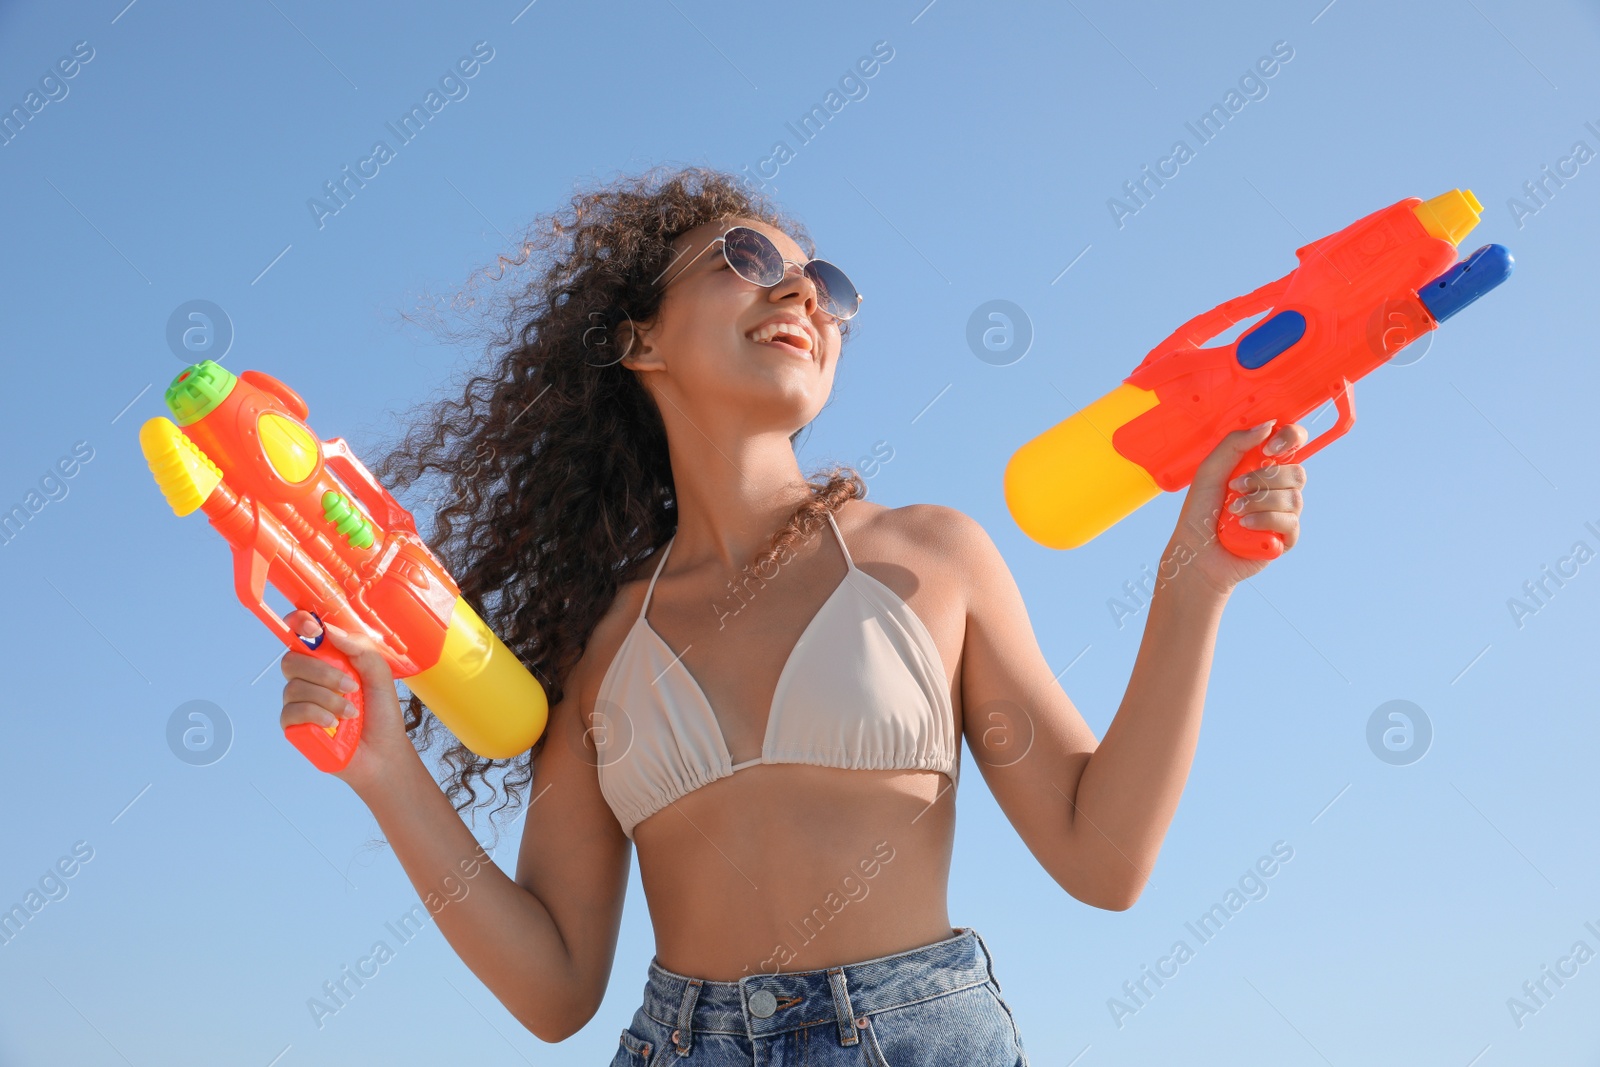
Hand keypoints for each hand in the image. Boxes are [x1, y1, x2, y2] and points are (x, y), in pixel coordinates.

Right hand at [278, 610, 420, 793]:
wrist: (384, 752)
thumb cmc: (381, 713)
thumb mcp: (380, 675)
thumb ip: (360, 648)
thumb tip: (330, 630)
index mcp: (329, 660)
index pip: (303, 635)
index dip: (299, 624)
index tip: (311, 627)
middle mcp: (310, 678)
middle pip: (292, 659)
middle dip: (322, 672)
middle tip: (350, 685)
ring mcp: (299, 702)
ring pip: (293, 686)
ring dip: (327, 698)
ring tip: (351, 712)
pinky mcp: (294, 726)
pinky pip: (291, 711)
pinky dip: (316, 714)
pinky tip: (334, 723)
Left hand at [1162, 420, 1308, 596]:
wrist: (1196, 553)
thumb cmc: (1200, 514)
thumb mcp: (1209, 472)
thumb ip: (1234, 444)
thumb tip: (1268, 425)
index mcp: (1261, 466)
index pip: (1292, 442)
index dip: (1290, 438)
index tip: (1269, 448)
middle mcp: (1276, 487)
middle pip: (1297, 471)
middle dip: (1264, 479)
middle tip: (1236, 487)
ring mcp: (1283, 512)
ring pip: (1294, 497)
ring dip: (1259, 502)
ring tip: (1234, 512)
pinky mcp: (1285, 537)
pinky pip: (1290, 522)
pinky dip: (1264, 521)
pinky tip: (1244, 526)